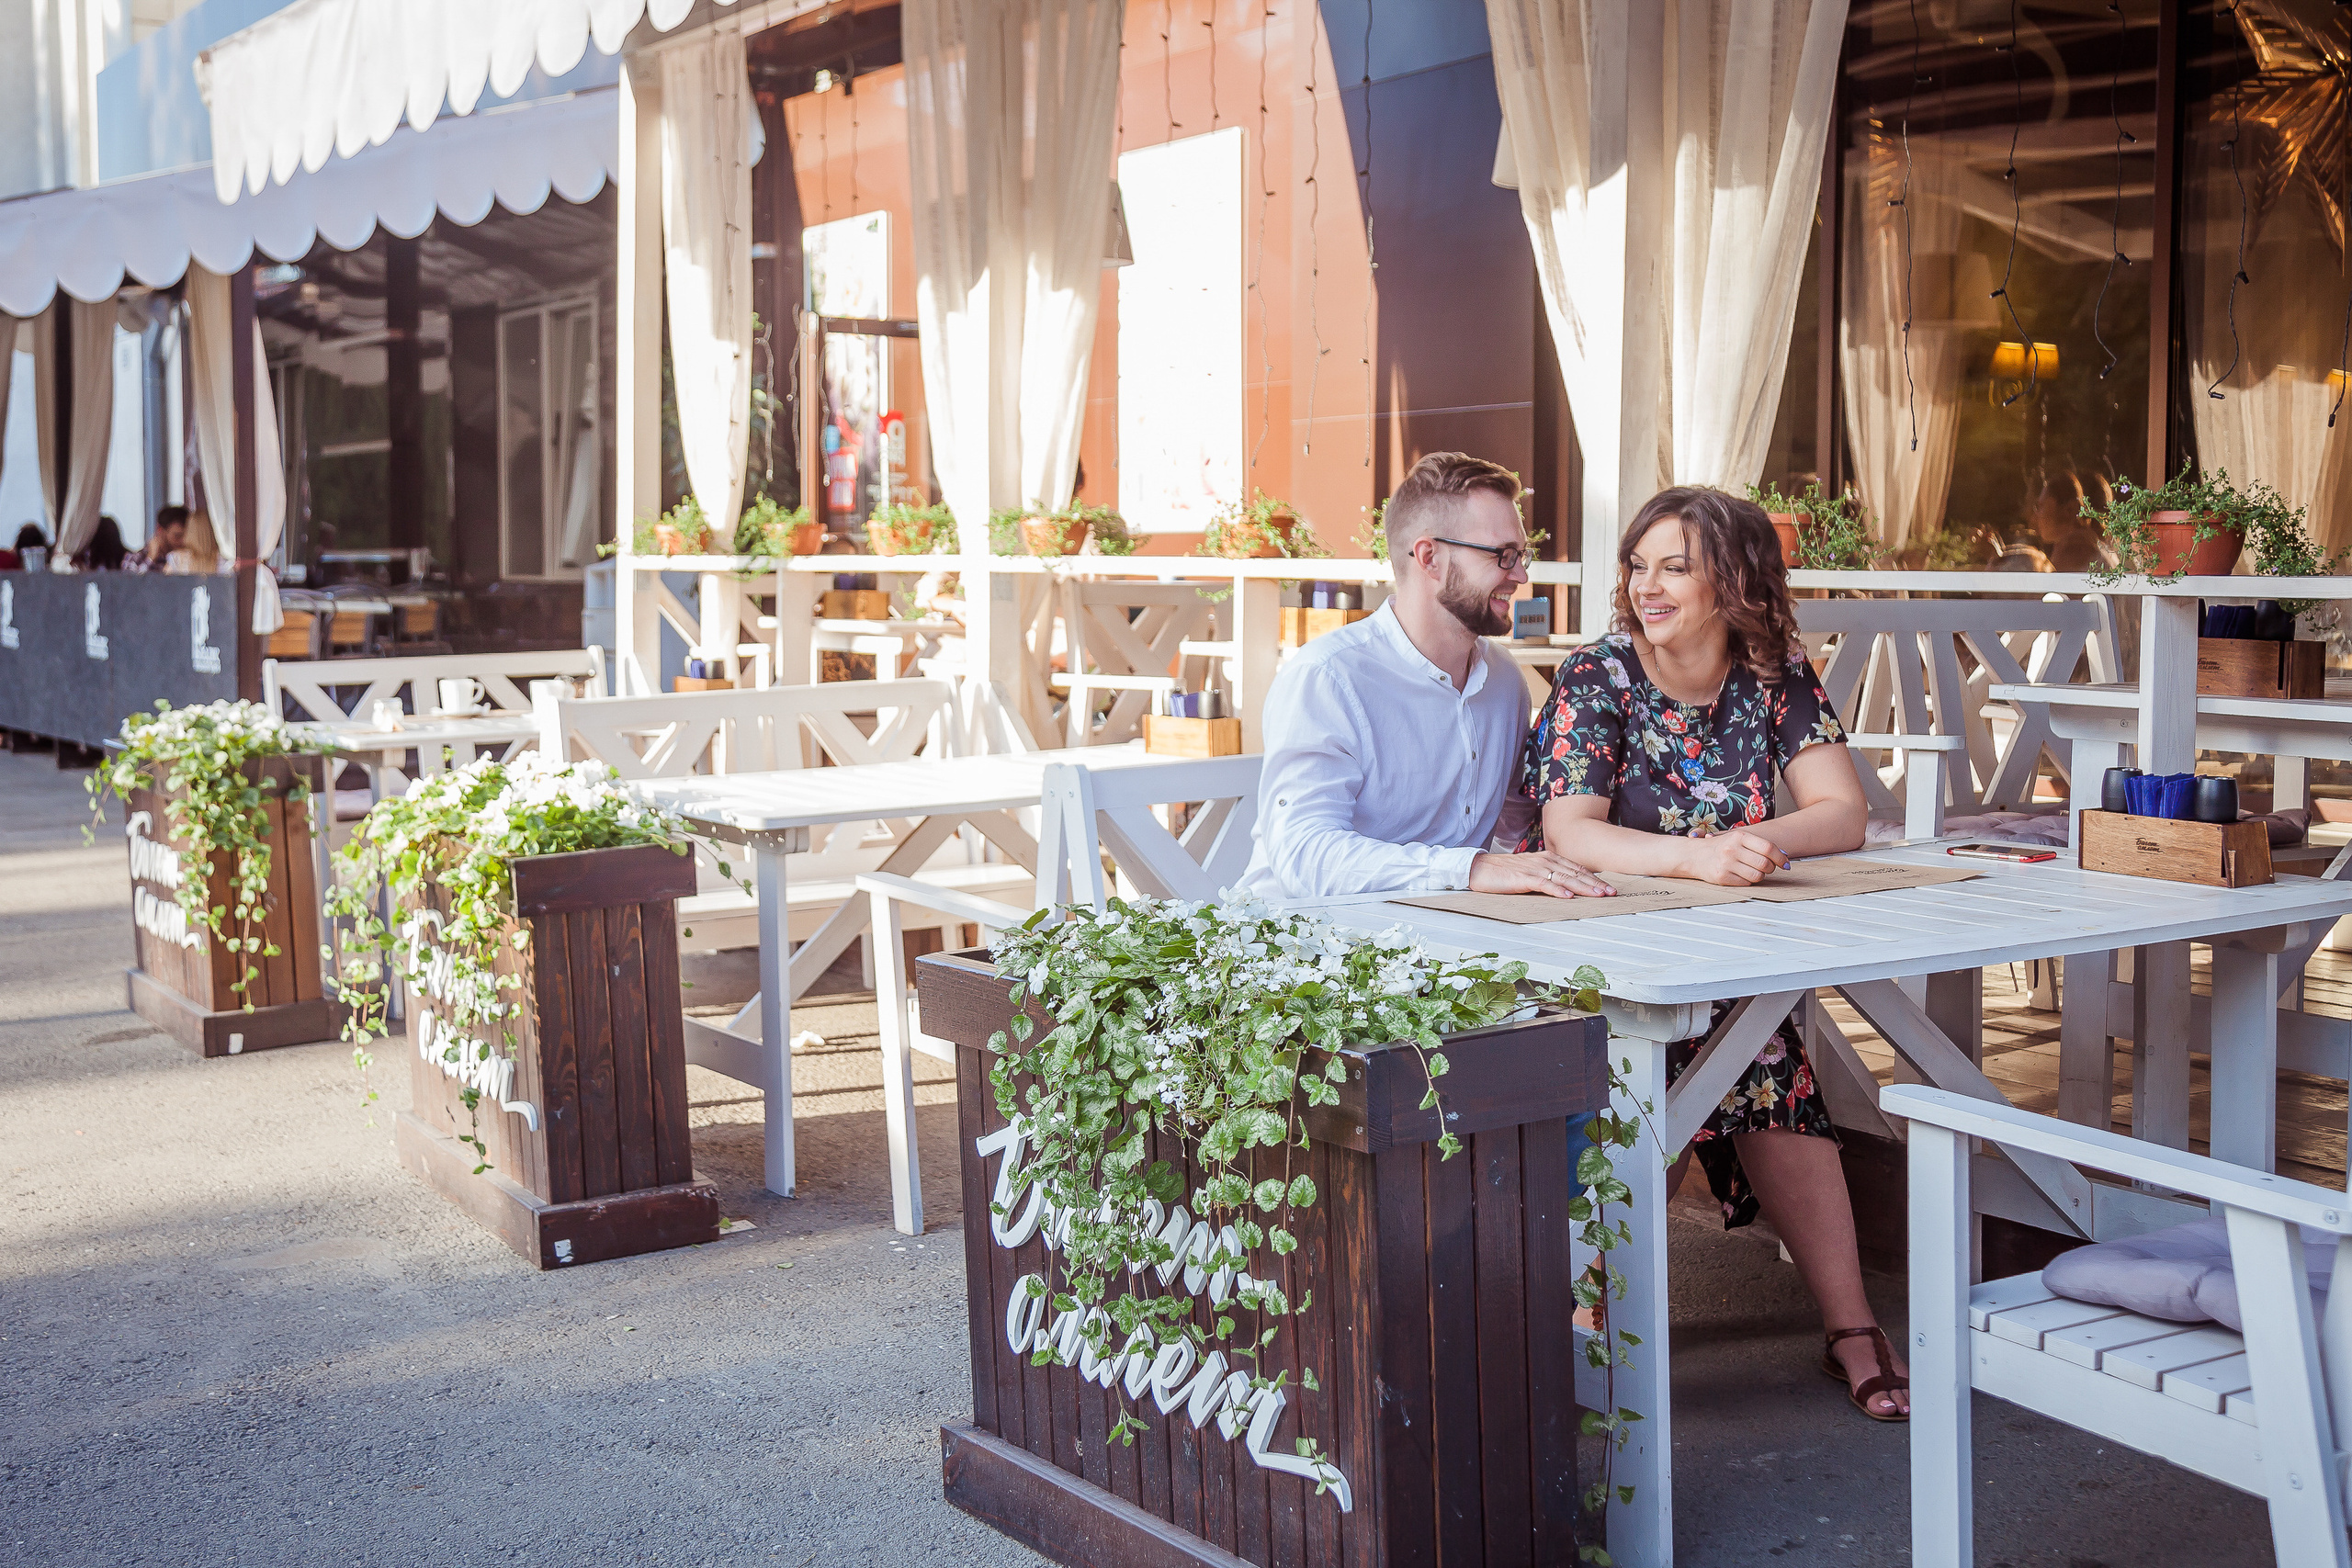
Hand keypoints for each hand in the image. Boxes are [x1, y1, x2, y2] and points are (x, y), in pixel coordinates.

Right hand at [1468, 850, 1615, 898]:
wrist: (1480, 868)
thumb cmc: (1504, 872)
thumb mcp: (1531, 871)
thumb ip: (1548, 876)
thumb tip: (1566, 887)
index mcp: (1548, 859)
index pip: (1576, 868)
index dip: (1593, 878)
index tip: (1607, 887)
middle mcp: (1544, 861)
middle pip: (1575, 873)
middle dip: (1595, 883)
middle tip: (1611, 893)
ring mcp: (1534, 868)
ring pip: (1564, 878)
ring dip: (1582, 887)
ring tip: (1597, 895)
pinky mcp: (1523, 877)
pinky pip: (1543, 884)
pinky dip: (1557, 891)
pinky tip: (1568, 897)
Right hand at [1677, 829, 1788, 886]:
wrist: (1694, 855)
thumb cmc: (1721, 846)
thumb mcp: (1738, 839)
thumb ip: (1760, 845)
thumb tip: (1784, 855)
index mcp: (1739, 836)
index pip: (1768, 848)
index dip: (1781, 857)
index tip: (1786, 863)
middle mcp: (1732, 849)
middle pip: (1765, 864)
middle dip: (1771, 868)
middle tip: (1767, 867)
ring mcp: (1726, 863)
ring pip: (1758, 875)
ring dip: (1760, 875)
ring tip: (1752, 870)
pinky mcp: (1722, 877)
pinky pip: (1746, 883)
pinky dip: (1748, 881)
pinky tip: (1741, 875)